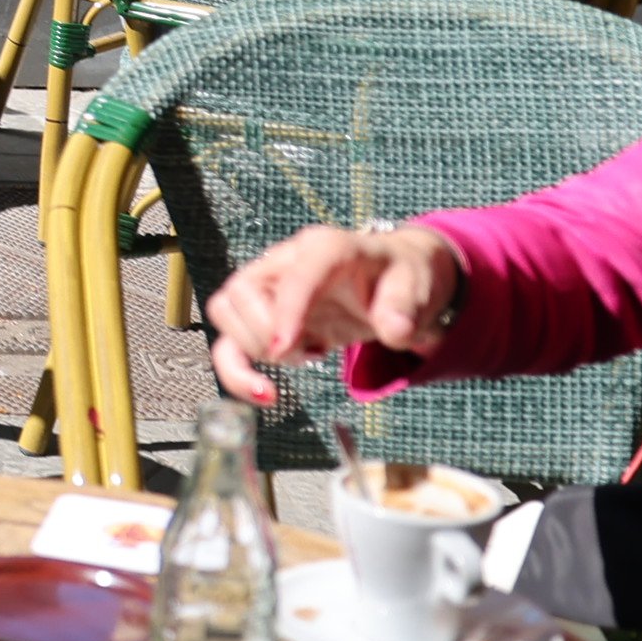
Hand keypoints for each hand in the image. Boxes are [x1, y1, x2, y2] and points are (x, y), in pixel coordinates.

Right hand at [197, 220, 469, 394]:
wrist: (394, 282)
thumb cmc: (400, 279)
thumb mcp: (416, 288)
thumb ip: (404, 308)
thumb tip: (393, 332)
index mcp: (326, 248)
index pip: (294, 275)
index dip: (283, 312)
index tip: (282, 352)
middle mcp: (286, 261)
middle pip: (241, 292)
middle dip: (264, 334)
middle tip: (308, 355)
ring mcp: (269, 286)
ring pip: (225, 312)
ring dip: (252, 348)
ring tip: (303, 358)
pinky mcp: (263, 315)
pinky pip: (228, 340)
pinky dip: (237, 369)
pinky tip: (267, 392)